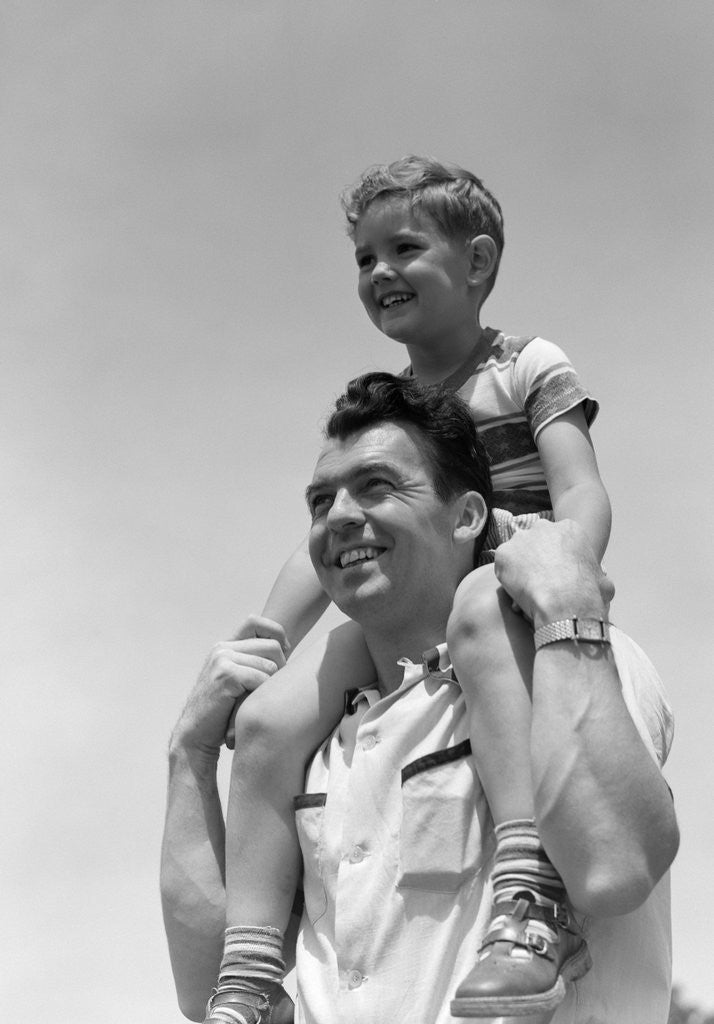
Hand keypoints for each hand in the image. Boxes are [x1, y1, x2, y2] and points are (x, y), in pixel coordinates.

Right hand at [170, 615, 288, 758]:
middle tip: (272, 688)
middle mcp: (222, 649)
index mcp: (224, 646)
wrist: (195, 735)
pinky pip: (261, 679)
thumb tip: (287, 648)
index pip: (255, 622)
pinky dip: (262, 694)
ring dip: (270, 686)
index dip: (275, 633)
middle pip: (272, 646)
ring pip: (270, 665)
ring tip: (256, 700)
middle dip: (281, 667)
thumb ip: (252, 662)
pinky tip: (250, 706)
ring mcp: (222, 660)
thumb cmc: (222, 712)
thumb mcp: (236, 680)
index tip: (284, 652)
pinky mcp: (225, 676)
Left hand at [494, 519, 614, 628]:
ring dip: (520, 567)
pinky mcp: (504, 552)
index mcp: (570, 529)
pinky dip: (507, 577)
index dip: (556, 557)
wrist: (565, 601)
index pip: (558, 539)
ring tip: (527, 589)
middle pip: (536, 541)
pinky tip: (516, 591)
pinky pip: (503, 565)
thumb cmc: (589, 593)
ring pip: (517, 552)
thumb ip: (599, 577)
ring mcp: (521, 538)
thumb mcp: (604, 581)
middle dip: (536, 557)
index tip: (556, 573)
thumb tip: (603, 586)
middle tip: (539, 580)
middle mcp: (544, 526)